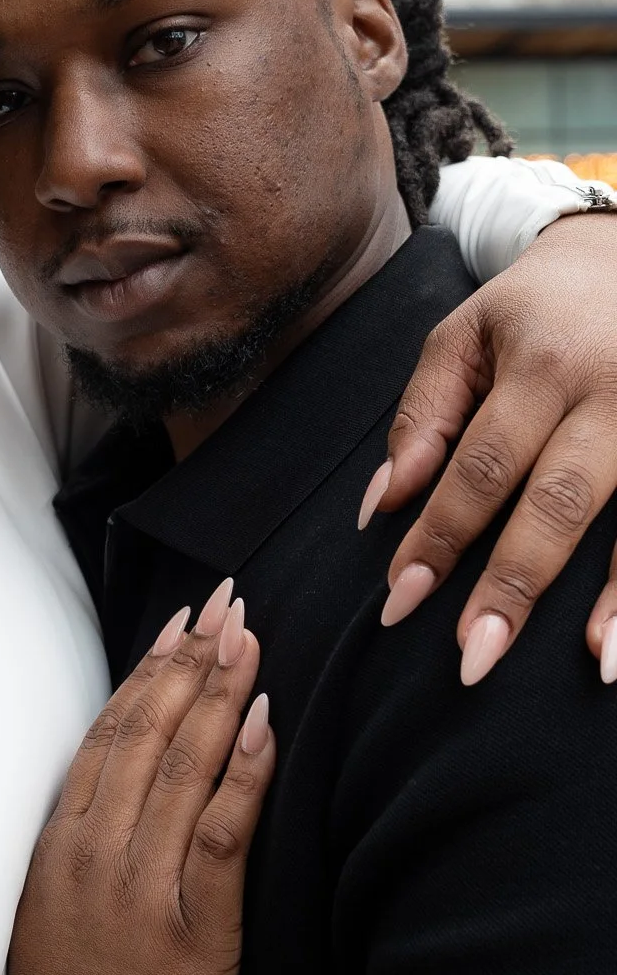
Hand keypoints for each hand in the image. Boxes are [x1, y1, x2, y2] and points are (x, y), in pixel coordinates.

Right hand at [4, 583, 272, 974]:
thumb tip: (118, 766)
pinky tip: (264, 721)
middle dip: (192, 659)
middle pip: (149, 731)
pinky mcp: (192, 921)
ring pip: (184, 765)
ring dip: (220, 692)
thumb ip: (82, 830)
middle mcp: (99, 846)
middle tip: (229, 602)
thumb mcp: (50, 895)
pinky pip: (221, 830)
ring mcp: (143, 881)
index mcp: (65, 837)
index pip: (112, 729)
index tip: (184, 617)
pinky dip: (244, 771)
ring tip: (250, 637)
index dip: (151, 667)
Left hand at [366, 213, 616, 682]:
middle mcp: (614, 391)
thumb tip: (381, 507)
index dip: (440, 536)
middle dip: (515, 583)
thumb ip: (422, 417)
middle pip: (561, 499)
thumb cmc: (536, 308)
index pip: (482, 464)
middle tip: (472, 659)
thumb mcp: (463, 335)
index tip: (400, 599)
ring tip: (596, 665)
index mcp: (544, 364)